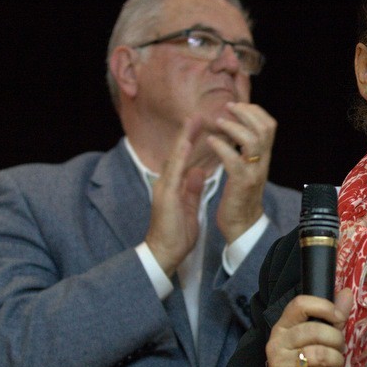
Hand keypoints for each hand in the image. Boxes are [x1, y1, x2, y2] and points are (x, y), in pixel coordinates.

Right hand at [145, 118, 204, 275]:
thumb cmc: (176, 233)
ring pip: (175, 158)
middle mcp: (167, 183)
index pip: (184, 159)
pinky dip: (179, 158)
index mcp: (174, 185)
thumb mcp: (189, 207)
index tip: (202, 124)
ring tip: (192, 120)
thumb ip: (193, 189)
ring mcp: (164, 188)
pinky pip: (173, 174)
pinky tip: (186, 145)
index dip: (192, 141)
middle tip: (198, 113)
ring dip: (183, 139)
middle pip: (178, 153)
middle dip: (187, 133)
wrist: (164, 253)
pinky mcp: (165, 196)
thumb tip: (199, 172)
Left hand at [206, 102, 276, 243]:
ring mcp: (254, 172)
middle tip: (228, 107)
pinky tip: (211, 142)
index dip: (255, 111)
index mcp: (264, 157)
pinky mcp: (241, 183)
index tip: (237, 105)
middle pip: (265, 128)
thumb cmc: (240, 196)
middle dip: (246, 112)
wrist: (242, 225)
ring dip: (234, 127)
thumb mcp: (247, 168)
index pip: (269, 125)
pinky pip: (234, 160)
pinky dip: (222, 147)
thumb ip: (245, 150)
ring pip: (253, 141)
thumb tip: (238, 129)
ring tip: (219, 122)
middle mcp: (262, 162)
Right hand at [246, 289, 352, 366]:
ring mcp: (280, 364)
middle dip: (336, 340)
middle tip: (340, 350)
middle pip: (315, 330)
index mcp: (282, 327)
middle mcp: (277, 343)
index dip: (324, 307)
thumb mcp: (313, 342)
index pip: (300, 304)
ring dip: (337, 361)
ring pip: (321, 353)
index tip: (338, 317)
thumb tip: (348, 293)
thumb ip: (331, 318)